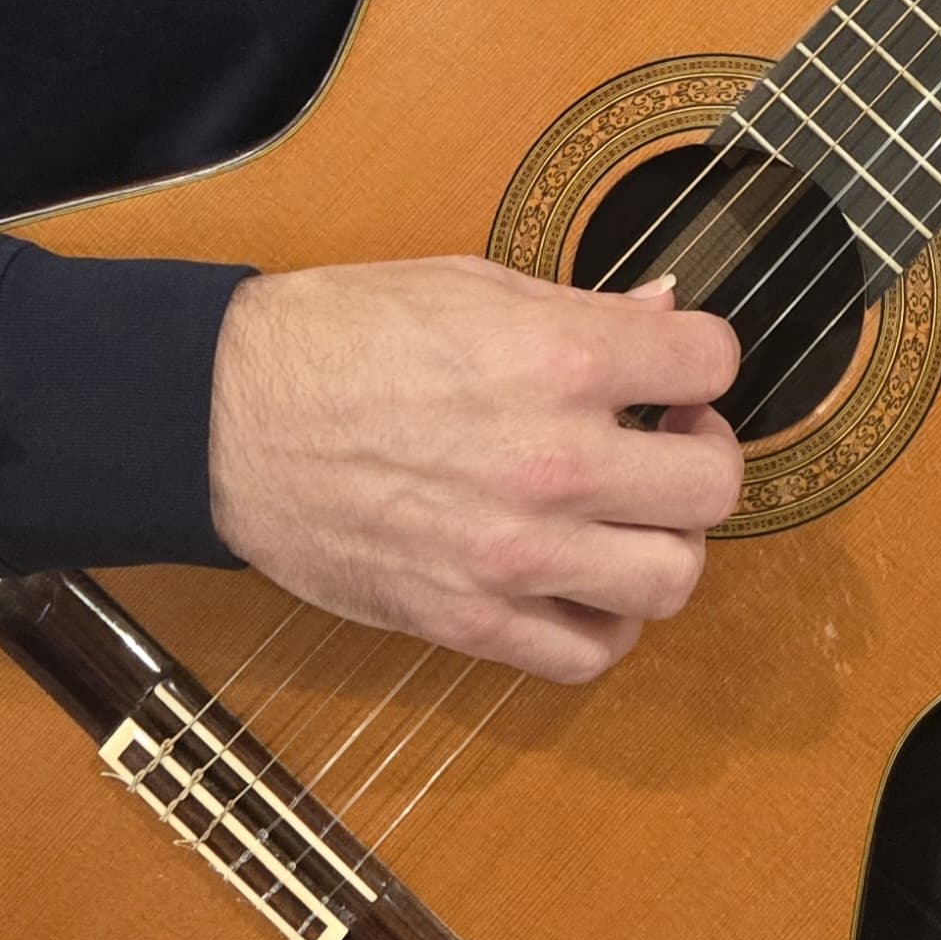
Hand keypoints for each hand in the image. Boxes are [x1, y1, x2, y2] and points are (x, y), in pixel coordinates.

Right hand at [207, 256, 742, 682]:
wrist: (227, 416)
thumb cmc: (338, 336)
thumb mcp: (469, 286)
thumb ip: (581, 308)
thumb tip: (664, 316)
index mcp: (557, 355)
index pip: (713, 362)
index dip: (704, 361)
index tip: (677, 372)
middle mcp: (553, 459)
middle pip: (712, 486)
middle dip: (703, 456)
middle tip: (666, 441)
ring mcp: (515, 552)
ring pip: (671, 580)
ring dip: (665, 545)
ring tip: (630, 517)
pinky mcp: (470, 619)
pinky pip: (589, 653)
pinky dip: (605, 623)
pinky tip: (584, 580)